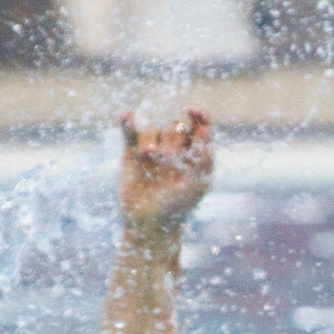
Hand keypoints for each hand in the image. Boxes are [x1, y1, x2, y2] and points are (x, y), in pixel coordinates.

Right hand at [120, 109, 213, 232]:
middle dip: (173, 136)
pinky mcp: (131, 152)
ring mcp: (153, 147)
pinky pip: (130, 131)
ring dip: (151, 137)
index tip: (192, 111)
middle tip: (169, 156)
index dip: (198, 115)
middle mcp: (174, 146)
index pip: (200, 126)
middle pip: (175, 125)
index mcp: (194, 152)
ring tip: (149, 155)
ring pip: (153, 128)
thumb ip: (203, 159)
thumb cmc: (178, 206)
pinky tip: (127, 116)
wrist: (149, 222)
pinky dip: (128, 122)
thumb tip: (206, 131)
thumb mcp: (196, 185)